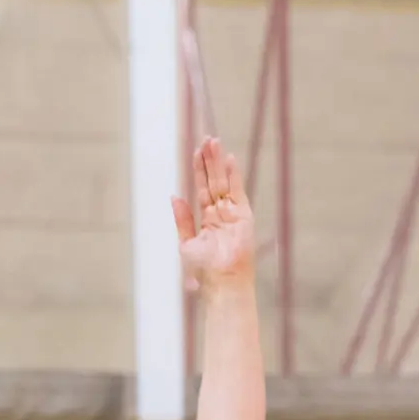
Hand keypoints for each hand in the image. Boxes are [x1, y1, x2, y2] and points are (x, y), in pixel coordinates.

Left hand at [172, 138, 253, 292]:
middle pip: (213, 181)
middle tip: (206, 139)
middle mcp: (221, 214)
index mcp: (207, 220)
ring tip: (213, 142)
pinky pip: (237, 191)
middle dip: (209, 161)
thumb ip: (183, 219)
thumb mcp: (187, 242)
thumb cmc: (203, 269)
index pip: (202, 189)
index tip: (196, 152)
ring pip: (223, 182)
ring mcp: (233, 213)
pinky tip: (229, 159)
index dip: (199, 171)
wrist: (222, 281)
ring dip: (218, 163)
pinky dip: (234, 175)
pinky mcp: (244, 215)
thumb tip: (175, 196)